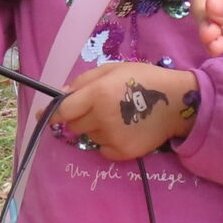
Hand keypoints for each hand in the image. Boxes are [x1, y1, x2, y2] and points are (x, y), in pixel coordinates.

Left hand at [52, 61, 196, 161]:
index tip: (45, 115)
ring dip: (96, 128)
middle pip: (74, 124)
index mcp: (98, 94)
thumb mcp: (113, 69)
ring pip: (89, 136)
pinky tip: (123, 130)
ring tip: (117, 117)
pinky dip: (107, 141)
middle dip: (80, 116)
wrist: (177, 102)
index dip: (53, 112)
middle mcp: (102, 117)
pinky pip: (101, 149)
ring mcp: (112, 137)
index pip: (63, 110)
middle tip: (99, 107)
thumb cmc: (143, 79)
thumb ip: (83, 81)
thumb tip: (60, 95)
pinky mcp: (122, 153)